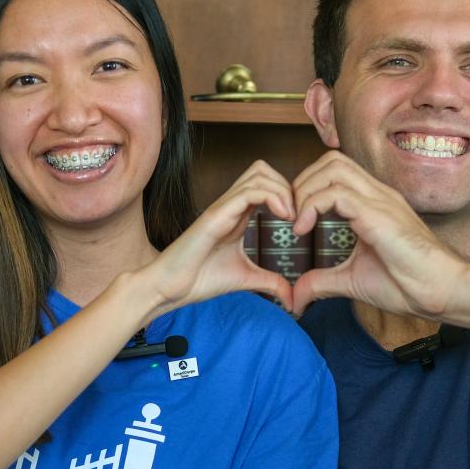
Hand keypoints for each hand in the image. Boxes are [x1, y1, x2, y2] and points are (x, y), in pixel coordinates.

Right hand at [139, 159, 295, 317]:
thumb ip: (270, 282)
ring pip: (259, 174)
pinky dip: (273, 198)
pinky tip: (283, 218)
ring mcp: (222, 207)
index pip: (267, 184)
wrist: (169, 288)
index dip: (289, 195)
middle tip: (298, 216)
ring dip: (283, 190)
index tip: (300, 222)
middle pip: (263, 170)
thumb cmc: (199, 279)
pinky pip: (248, 191)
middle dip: (288, 186)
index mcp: (237, 214)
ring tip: (292, 217)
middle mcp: (230, 205)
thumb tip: (292, 298)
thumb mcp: (245, 279)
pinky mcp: (215, 215)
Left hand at [288, 151, 467, 318]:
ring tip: (297, 221)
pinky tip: (304, 229)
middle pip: (331, 160)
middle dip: (302, 183)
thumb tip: (296, 298)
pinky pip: (337, 192)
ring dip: (305, 190)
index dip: (307, 188)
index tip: (294, 221)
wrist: (440, 291)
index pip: (334, 172)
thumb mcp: (352, 281)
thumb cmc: (408, 284)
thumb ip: (322, 282)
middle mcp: (377, 194)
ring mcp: (379, 200)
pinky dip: (312, 205)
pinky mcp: (378, 214)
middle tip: (291, 217)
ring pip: (332, 167)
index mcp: (373, 203)